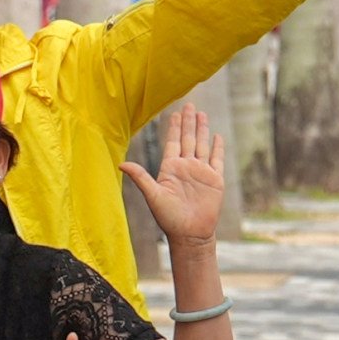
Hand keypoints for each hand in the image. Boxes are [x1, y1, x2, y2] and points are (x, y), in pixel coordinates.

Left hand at [121, 105, 223, 251]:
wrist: (190, 234)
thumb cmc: (169, 218)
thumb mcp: (153, 196)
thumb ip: (140, 177)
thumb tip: (121, 164)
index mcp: (170, 169)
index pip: (173, 142)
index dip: (174, 127)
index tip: (174, 112)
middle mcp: (186, 167)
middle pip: (188, 139)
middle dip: (188, 122)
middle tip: (189, 105)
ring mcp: (201, 172)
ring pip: (202, 145)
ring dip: (202, 130)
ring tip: (202, 114)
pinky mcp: (215, 180)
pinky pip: (217, 160)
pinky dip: (217, 148)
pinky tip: (217, 136)